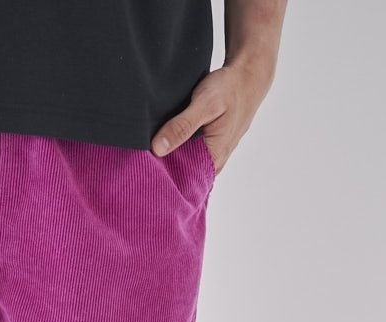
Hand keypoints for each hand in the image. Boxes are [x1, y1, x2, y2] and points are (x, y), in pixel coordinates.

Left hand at [151, 59, 274, 174]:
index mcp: (213, 158)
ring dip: (168, 161)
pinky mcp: (209, 146)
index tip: (141, 174)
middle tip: (136, 166)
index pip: (182, 182)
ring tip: (144, 157)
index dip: (161, 180)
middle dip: (162, 172)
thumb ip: (182, 126)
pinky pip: (188, 154)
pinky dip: (175, 151)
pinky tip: (160, 145)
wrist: (249, 75)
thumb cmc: (229, 88)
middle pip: (182, 176)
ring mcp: (212, 155)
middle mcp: (214, 162)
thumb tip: (157, 149)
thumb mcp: (205, 104)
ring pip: (184, 165)